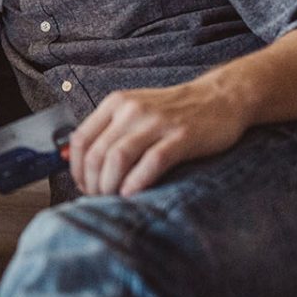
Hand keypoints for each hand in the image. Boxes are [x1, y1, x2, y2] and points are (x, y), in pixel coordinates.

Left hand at [69, 81, 250, 196]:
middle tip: (98, 199)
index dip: (76, 168)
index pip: (81, 139)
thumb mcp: (135, 111)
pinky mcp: (182, 136)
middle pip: (98, 152)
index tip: (83, 186)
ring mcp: (157, 122)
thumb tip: (75, 160)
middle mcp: (132, 109)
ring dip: (110, 185)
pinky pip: (152, 162)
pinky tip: (133, 194)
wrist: (220, 98)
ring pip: (118, 158)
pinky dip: (137, 182)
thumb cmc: (174, 111)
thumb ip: (108, 130)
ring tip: (113, 199)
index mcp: (116, 103)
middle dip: (93, 182)